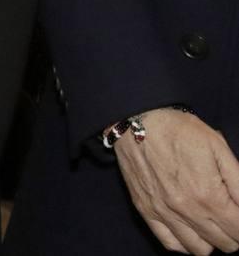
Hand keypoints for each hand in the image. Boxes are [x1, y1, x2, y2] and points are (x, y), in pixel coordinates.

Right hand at [114, 109, 238, 253]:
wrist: (135, 121)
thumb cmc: (179, 130)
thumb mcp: (219, 147)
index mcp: (209, 196)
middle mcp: (187, 211)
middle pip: (225, 243)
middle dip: (234, 231)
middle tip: (232, 213)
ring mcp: (164, 213)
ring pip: (200, 250)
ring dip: (213, 239)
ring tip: (213, 222)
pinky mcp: (146, 210)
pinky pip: (170, 243)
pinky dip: (185, 243)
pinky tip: (191, 228)